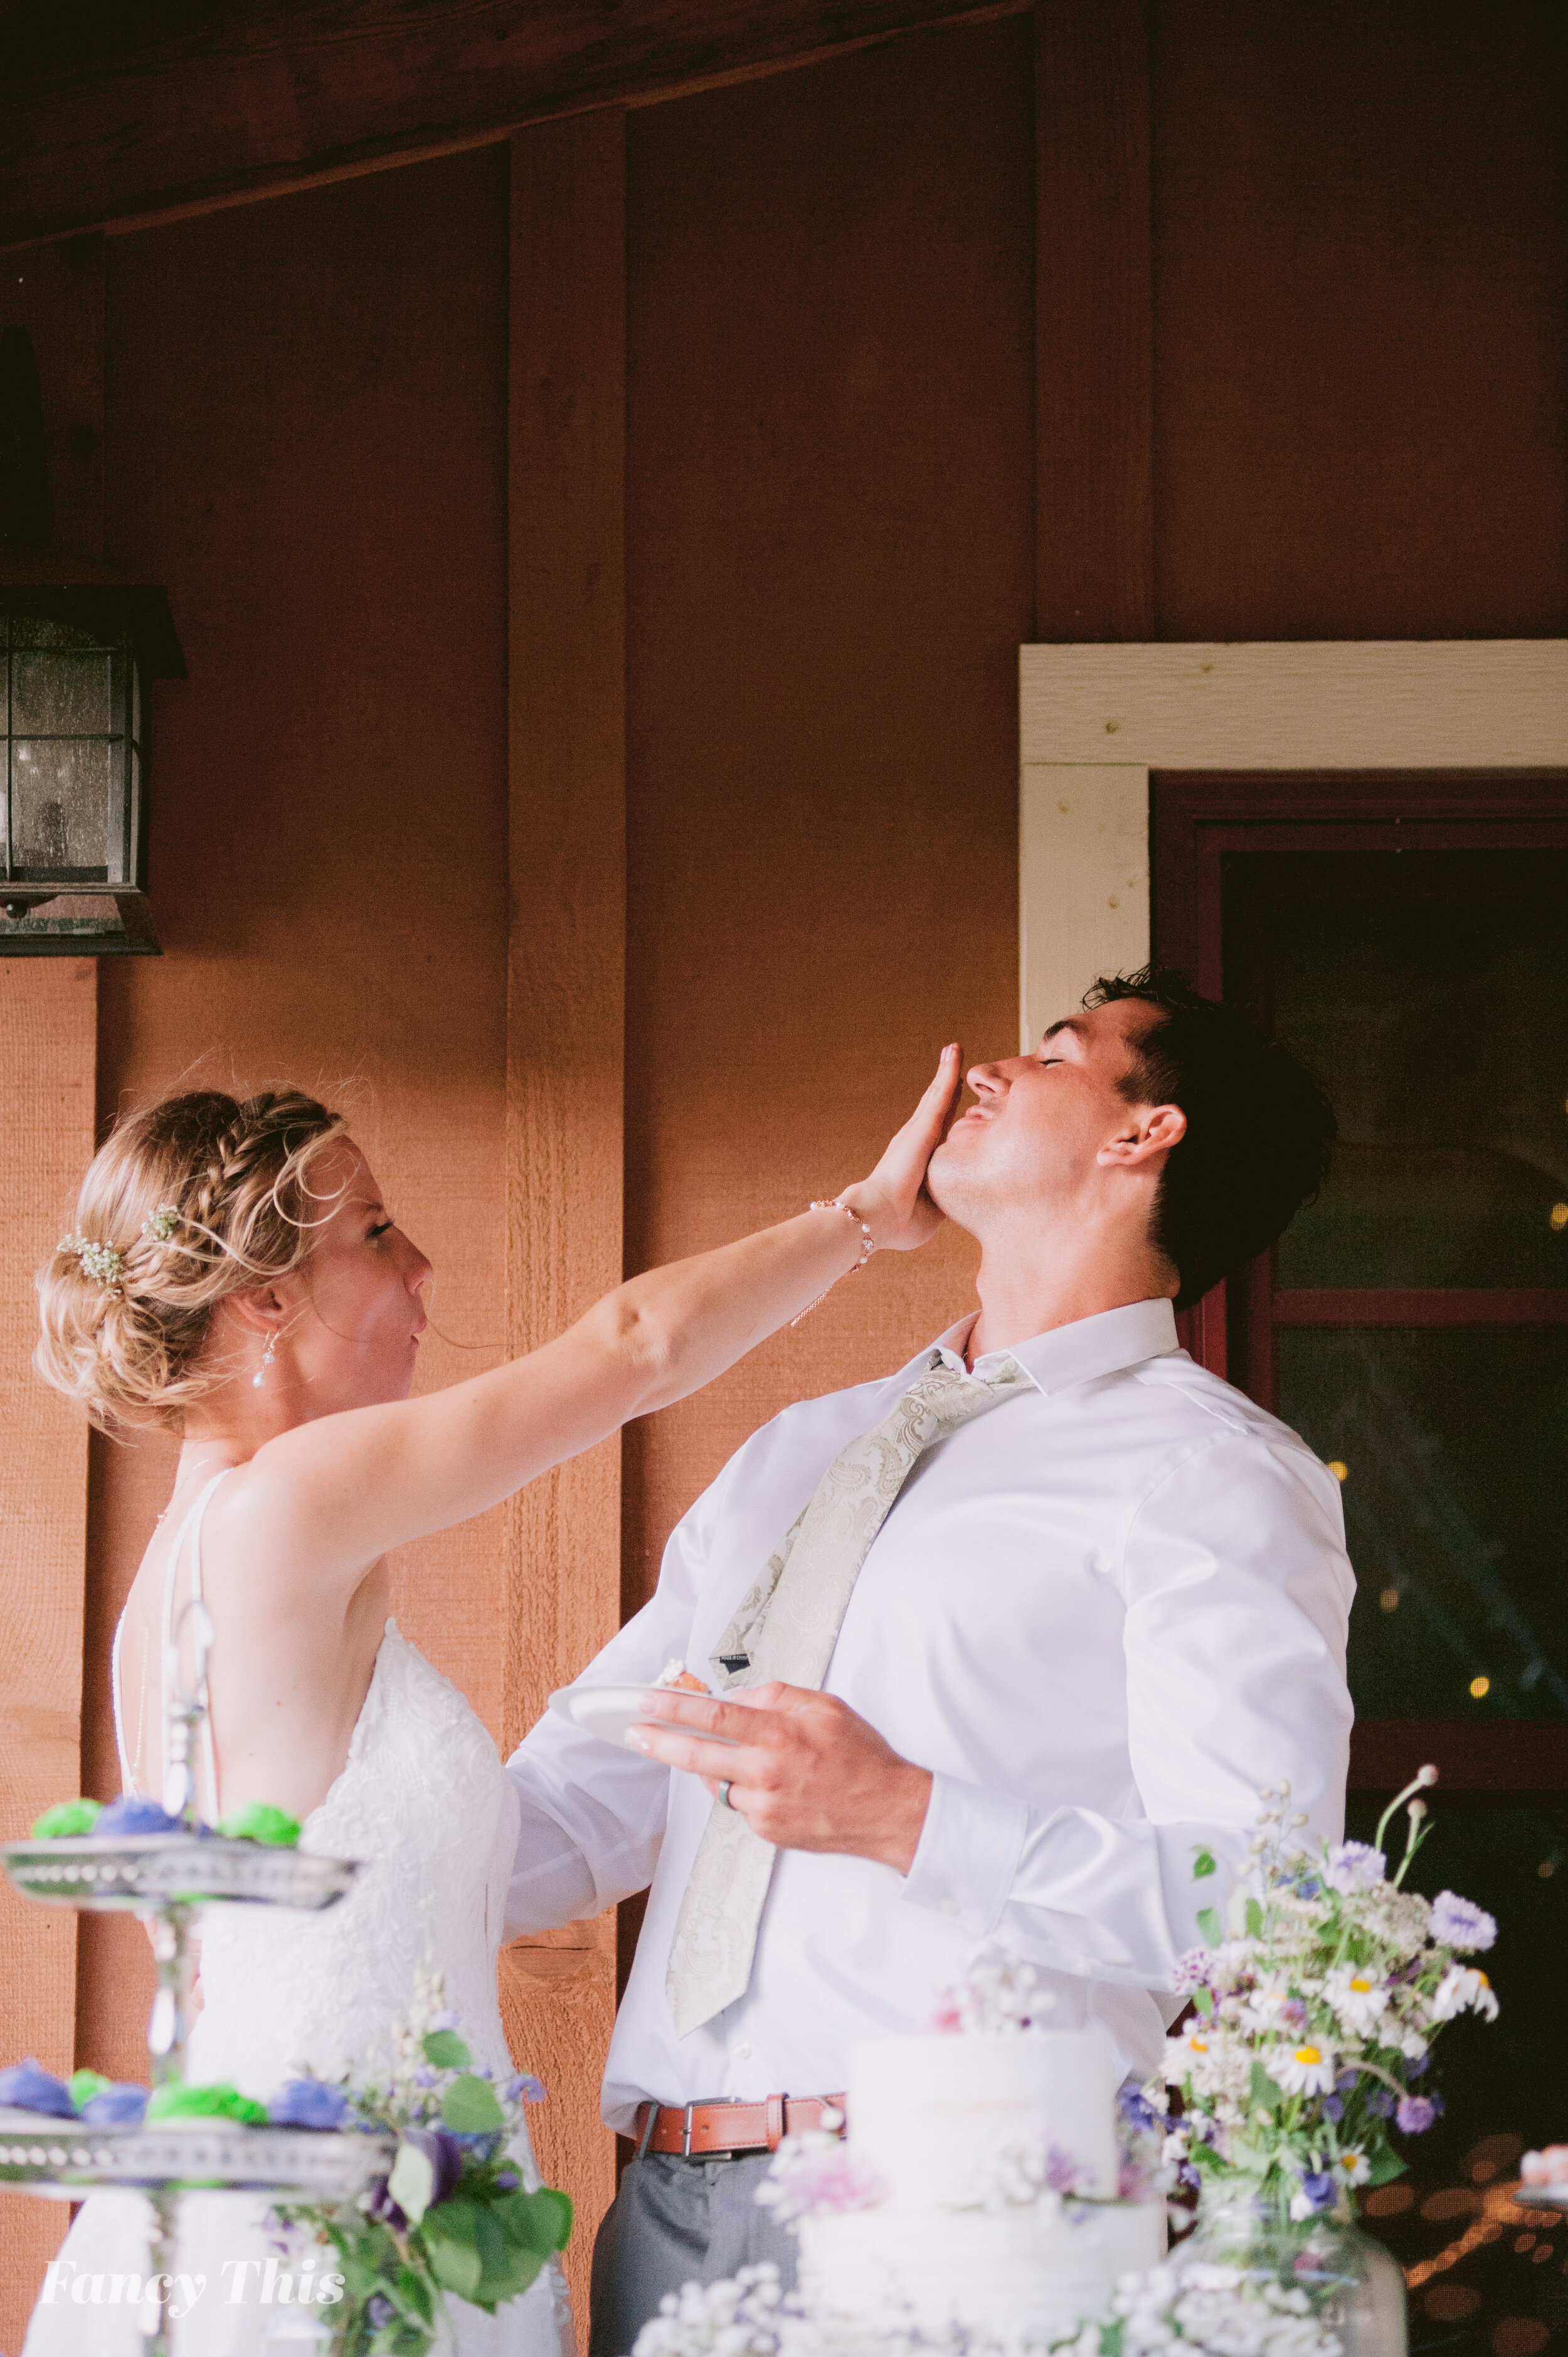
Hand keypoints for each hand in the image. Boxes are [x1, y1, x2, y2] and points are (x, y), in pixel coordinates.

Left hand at [627, 1682, 933, 1873]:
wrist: (886, 1811)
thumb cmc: (860, 1757)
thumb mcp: (825, 1707)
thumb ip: (777, 1697)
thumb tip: (740, 1698)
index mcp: (779, 1735)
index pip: (713, 1717)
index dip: (674, 1708)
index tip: (648, 1700)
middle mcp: (765, 1773)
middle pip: (697, 1756)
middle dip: (659, 1741)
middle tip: (635, 1732)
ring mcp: (763, 1806)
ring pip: (718, 1782)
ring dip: (715, 1766)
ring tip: (742, 1756)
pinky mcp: (766, 1830)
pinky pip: (740, 1803)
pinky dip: (745, 1788)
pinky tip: (773, 1783)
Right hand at [838, 1045, 961, 1251]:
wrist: (877, 1218)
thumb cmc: (900, 1223)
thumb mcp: (931, 1211)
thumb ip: (945, 1199)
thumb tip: (960, 1199)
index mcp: (918, 1160)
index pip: (937, 1131)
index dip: (946, 1113)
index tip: (955, 1096)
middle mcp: (915, 1140)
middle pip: (935, 1105)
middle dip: (944, 1084)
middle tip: (952, 1058)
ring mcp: (917, 1131)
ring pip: (937, 1095)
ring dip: (946, 1071)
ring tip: (953, 1048)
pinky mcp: (923, 1127)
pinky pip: (941, 1094)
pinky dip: (948, 1073)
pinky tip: (954, 1053)